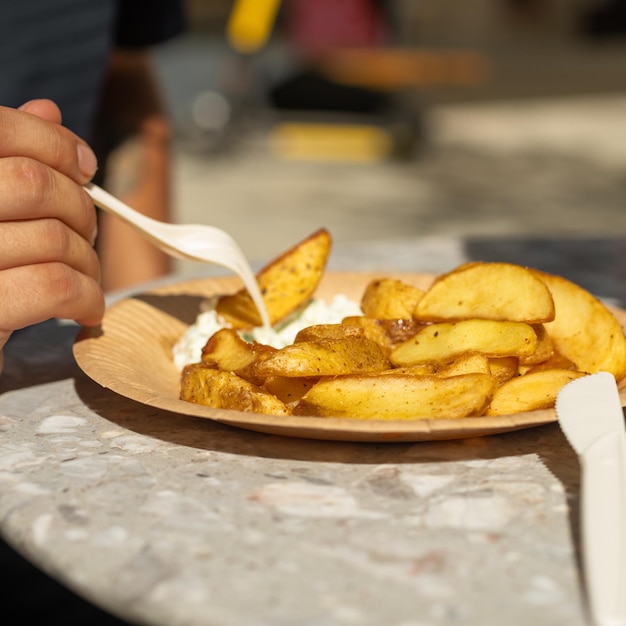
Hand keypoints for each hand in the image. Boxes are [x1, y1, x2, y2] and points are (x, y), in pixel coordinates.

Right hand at [0, 99, 104, 369]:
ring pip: (55, 238)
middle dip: (81, 209)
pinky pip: (57, 286)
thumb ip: (8, 158)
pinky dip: (88, 297)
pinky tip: (86, 308)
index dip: (55, 143)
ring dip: (89, 262)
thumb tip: (48, 110)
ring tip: (83, 277)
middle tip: (86, 234)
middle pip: (35, 183)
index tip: (86, 167)